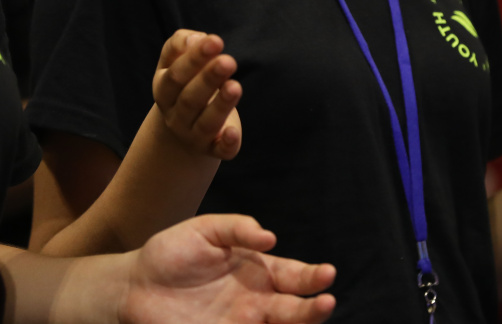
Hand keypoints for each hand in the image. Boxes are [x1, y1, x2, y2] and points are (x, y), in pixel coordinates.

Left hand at [121, 215, 336, 323]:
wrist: (132, 287)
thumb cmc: (172, 252)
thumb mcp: (205, 229)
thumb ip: (237, 229)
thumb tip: (269, 237)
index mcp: (256, 270)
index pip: (293, 275)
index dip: (312, 276)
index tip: (327, 275)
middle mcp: (254, 301)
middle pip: (292, 309)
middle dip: (313, 307)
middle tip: (326, 302)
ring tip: (313, 314)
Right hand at [153, 30, 241, 159]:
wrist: (182, 125)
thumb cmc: (184, 81)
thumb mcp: (173, 60)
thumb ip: (180, 43)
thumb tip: (195, 39)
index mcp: (164, 91)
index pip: (175, 75)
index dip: (195, 58)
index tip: (215, 40)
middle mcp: (176, 116)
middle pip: (190, 99)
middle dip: (209, 79)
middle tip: (228, 61)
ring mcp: (193, 135)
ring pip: (207, 123)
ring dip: (221, 105)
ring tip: (235, 86)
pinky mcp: (213, 148)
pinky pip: (220, 151)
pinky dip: (227, 144)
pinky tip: (233, 132)